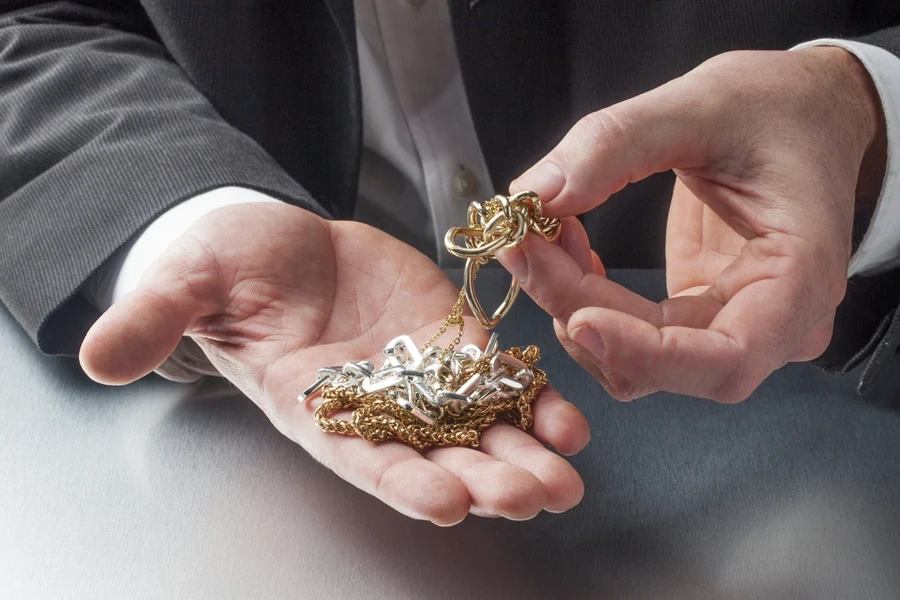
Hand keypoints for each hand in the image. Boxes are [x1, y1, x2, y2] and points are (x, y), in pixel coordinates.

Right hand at [79, 203, 588, 523]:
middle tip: (536, 495)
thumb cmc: (231, 266)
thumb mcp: (188, 282)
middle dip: (486, 478)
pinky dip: (534, 397)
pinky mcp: (453, 340)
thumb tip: (96, 355)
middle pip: (436, 455)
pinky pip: (499, 376)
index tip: (445, 500)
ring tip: (569, 471)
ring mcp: (421, 377)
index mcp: (314, 407)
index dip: (402, 480)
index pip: (360, 456)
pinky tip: (570, 415)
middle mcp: (375, 406)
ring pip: (479, 427)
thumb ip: (156, 318)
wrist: (282, 243)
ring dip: (525, 451)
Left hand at [497, 48, 884, 401]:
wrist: (805, 111)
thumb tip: (537, 193)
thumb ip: (617, 143)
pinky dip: (583, 298)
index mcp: (801, 281)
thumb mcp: (702, 103)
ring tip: (541, 236)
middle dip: (581, 311)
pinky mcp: (696, 311)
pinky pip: (630, 332)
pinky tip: (562, 248)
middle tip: (524, 247)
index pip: (725, 360)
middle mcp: (772, 323)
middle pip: (664, 361)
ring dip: (572, 307)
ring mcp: (733, 324)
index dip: (644, 354)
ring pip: (636, 358)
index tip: (576, 317)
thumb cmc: (780, 107)